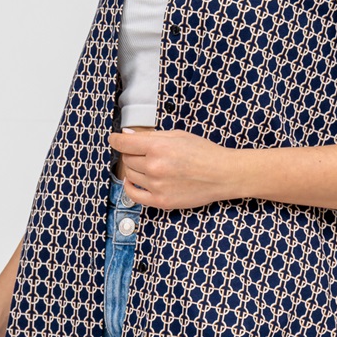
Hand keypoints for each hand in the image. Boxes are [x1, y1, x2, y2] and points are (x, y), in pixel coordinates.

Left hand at [108, 128, 234, 208]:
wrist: (222, 174)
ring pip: (129, 175)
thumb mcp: (178, 135)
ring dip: (134, 169)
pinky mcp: (160, 201)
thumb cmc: (203, 153)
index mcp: (158, 147)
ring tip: (148, 165)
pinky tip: (133, 181)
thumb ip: (150, 136)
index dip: (115, 140)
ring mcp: (156, 185)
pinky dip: (129, 187)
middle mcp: (154, 167)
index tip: (114, 139)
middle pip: (127, 159)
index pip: (124, 143)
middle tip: (144, 152)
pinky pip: (133, 195)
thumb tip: (127, 136)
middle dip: (132, 153)